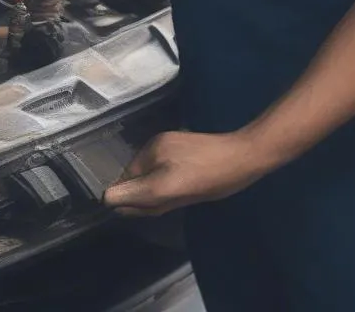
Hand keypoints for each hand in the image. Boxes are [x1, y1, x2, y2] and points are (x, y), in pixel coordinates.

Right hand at [103, 130, 269, 216]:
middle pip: (139, 177)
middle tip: (173, 202)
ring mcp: (167, 142)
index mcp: (151, 153)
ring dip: (160, 187)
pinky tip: (187, 183)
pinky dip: (167, 177)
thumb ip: (142, 197)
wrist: (246, 156)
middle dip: (148, 194)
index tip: (151, 211)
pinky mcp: (178, 142)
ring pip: (151, 172)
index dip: (135, 200)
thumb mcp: (177, 193)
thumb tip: (108, 199)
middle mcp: (155, 144)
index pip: (128, 182)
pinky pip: (162, 164)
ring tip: (184, 193)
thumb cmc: (214, 178)